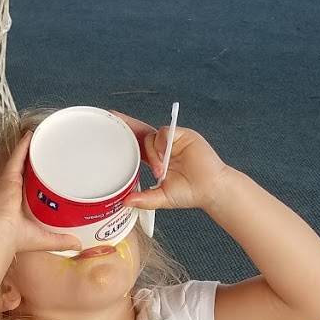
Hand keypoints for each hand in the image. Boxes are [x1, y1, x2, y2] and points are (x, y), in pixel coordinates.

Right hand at [0, 132, 80, 253]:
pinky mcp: (8, 177)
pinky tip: (30, 135)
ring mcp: (8, 183)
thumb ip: (62, 241)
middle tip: (47, 152)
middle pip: (25, 172)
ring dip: (29, 150)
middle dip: (35, 162)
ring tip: (41, 139)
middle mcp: (11, 192)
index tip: (47, 172)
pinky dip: (23, 146)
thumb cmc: (16, 239)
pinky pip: (16, 157)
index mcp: (17, 204)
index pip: (29, 187)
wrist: (0, 235)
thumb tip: (78, 245)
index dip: (36, 179)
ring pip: (20, 161)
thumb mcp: (44, 239)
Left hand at [113, 112, 230, 212]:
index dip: (124, 137)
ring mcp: (173, 140)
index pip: (136, 145)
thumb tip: (125, 202)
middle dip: (126, 124)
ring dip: (152, 153)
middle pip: (140, 132)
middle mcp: (163, 147)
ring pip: (151, 136)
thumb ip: (144, 199)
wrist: (210, 190)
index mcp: (157, 158)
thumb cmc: (189, 193)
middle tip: (112, 116)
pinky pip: (165, 133)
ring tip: (161, 170)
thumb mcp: (162, 197)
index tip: (108, 130)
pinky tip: (165, 158)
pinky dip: (161, 144)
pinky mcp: (183, 135)